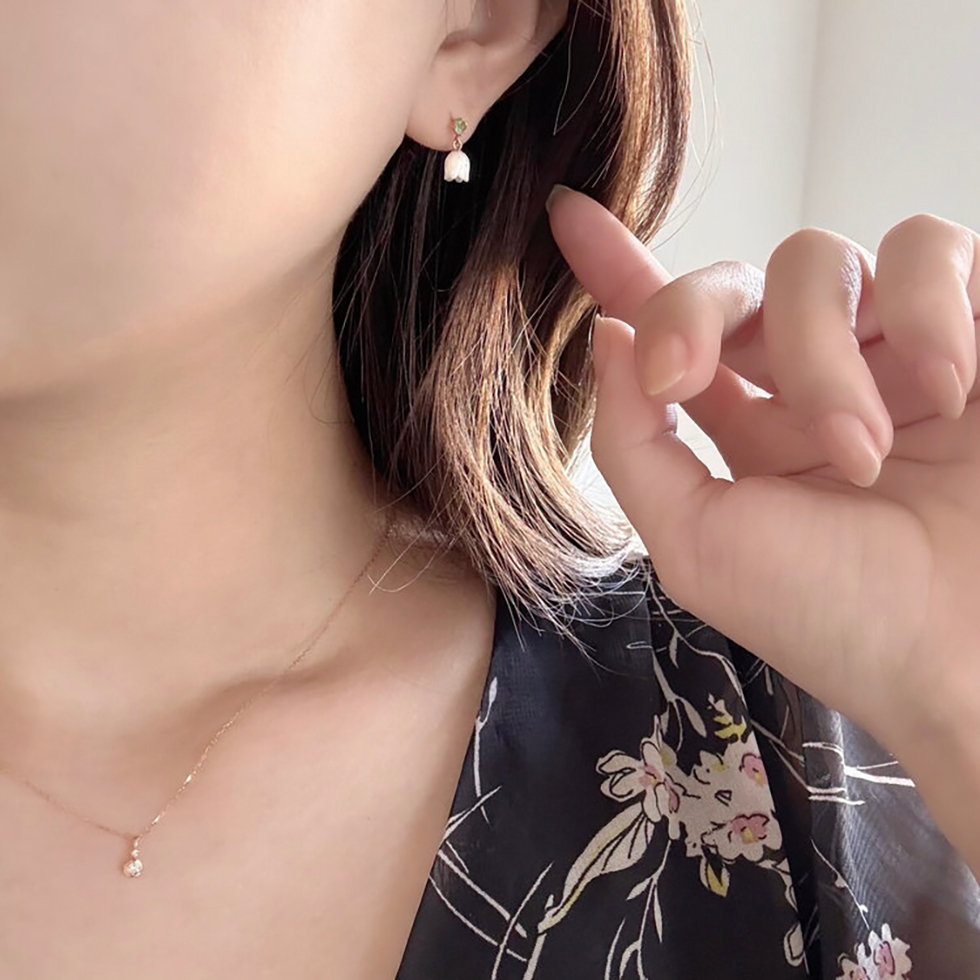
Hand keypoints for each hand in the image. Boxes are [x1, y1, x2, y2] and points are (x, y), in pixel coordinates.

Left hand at [546, 186, 979, 872]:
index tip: (568, 214)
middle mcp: (815, 377)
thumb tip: (607, 334)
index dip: (621, 268)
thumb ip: (635, 443)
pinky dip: (927, 309)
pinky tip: (946, 391)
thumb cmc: (840, 621)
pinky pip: (934, 246)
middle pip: (736, 280)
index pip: (678, 327)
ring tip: (864, 453)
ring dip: (822, 354)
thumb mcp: (698, 547)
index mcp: (745, 428)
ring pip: (823, 259)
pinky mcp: (976, 326)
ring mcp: (897, 348)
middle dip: (702, 322)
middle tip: (693, 386)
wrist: (972, 655)